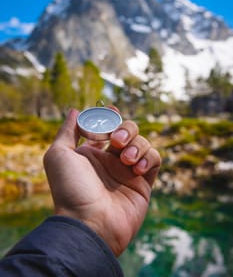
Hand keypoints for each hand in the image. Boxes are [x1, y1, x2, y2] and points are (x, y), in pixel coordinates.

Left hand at [43, 109, 160, 255]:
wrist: (88, 223)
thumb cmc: (70, 189)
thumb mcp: (59, 155)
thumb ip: (67, 131)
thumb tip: (74, 110)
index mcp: (92, 153)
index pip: (106, 128)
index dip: (110, 117)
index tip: (111, 111)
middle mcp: (110, 160)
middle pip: (128, 131)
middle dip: (125, 130)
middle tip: (116, 141)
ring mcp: (127, 171)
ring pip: (142, 143)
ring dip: (137, 145)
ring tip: (125, 160)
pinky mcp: (143, 182)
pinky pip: (155, 159)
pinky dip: (149, 157)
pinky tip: (137, 168)